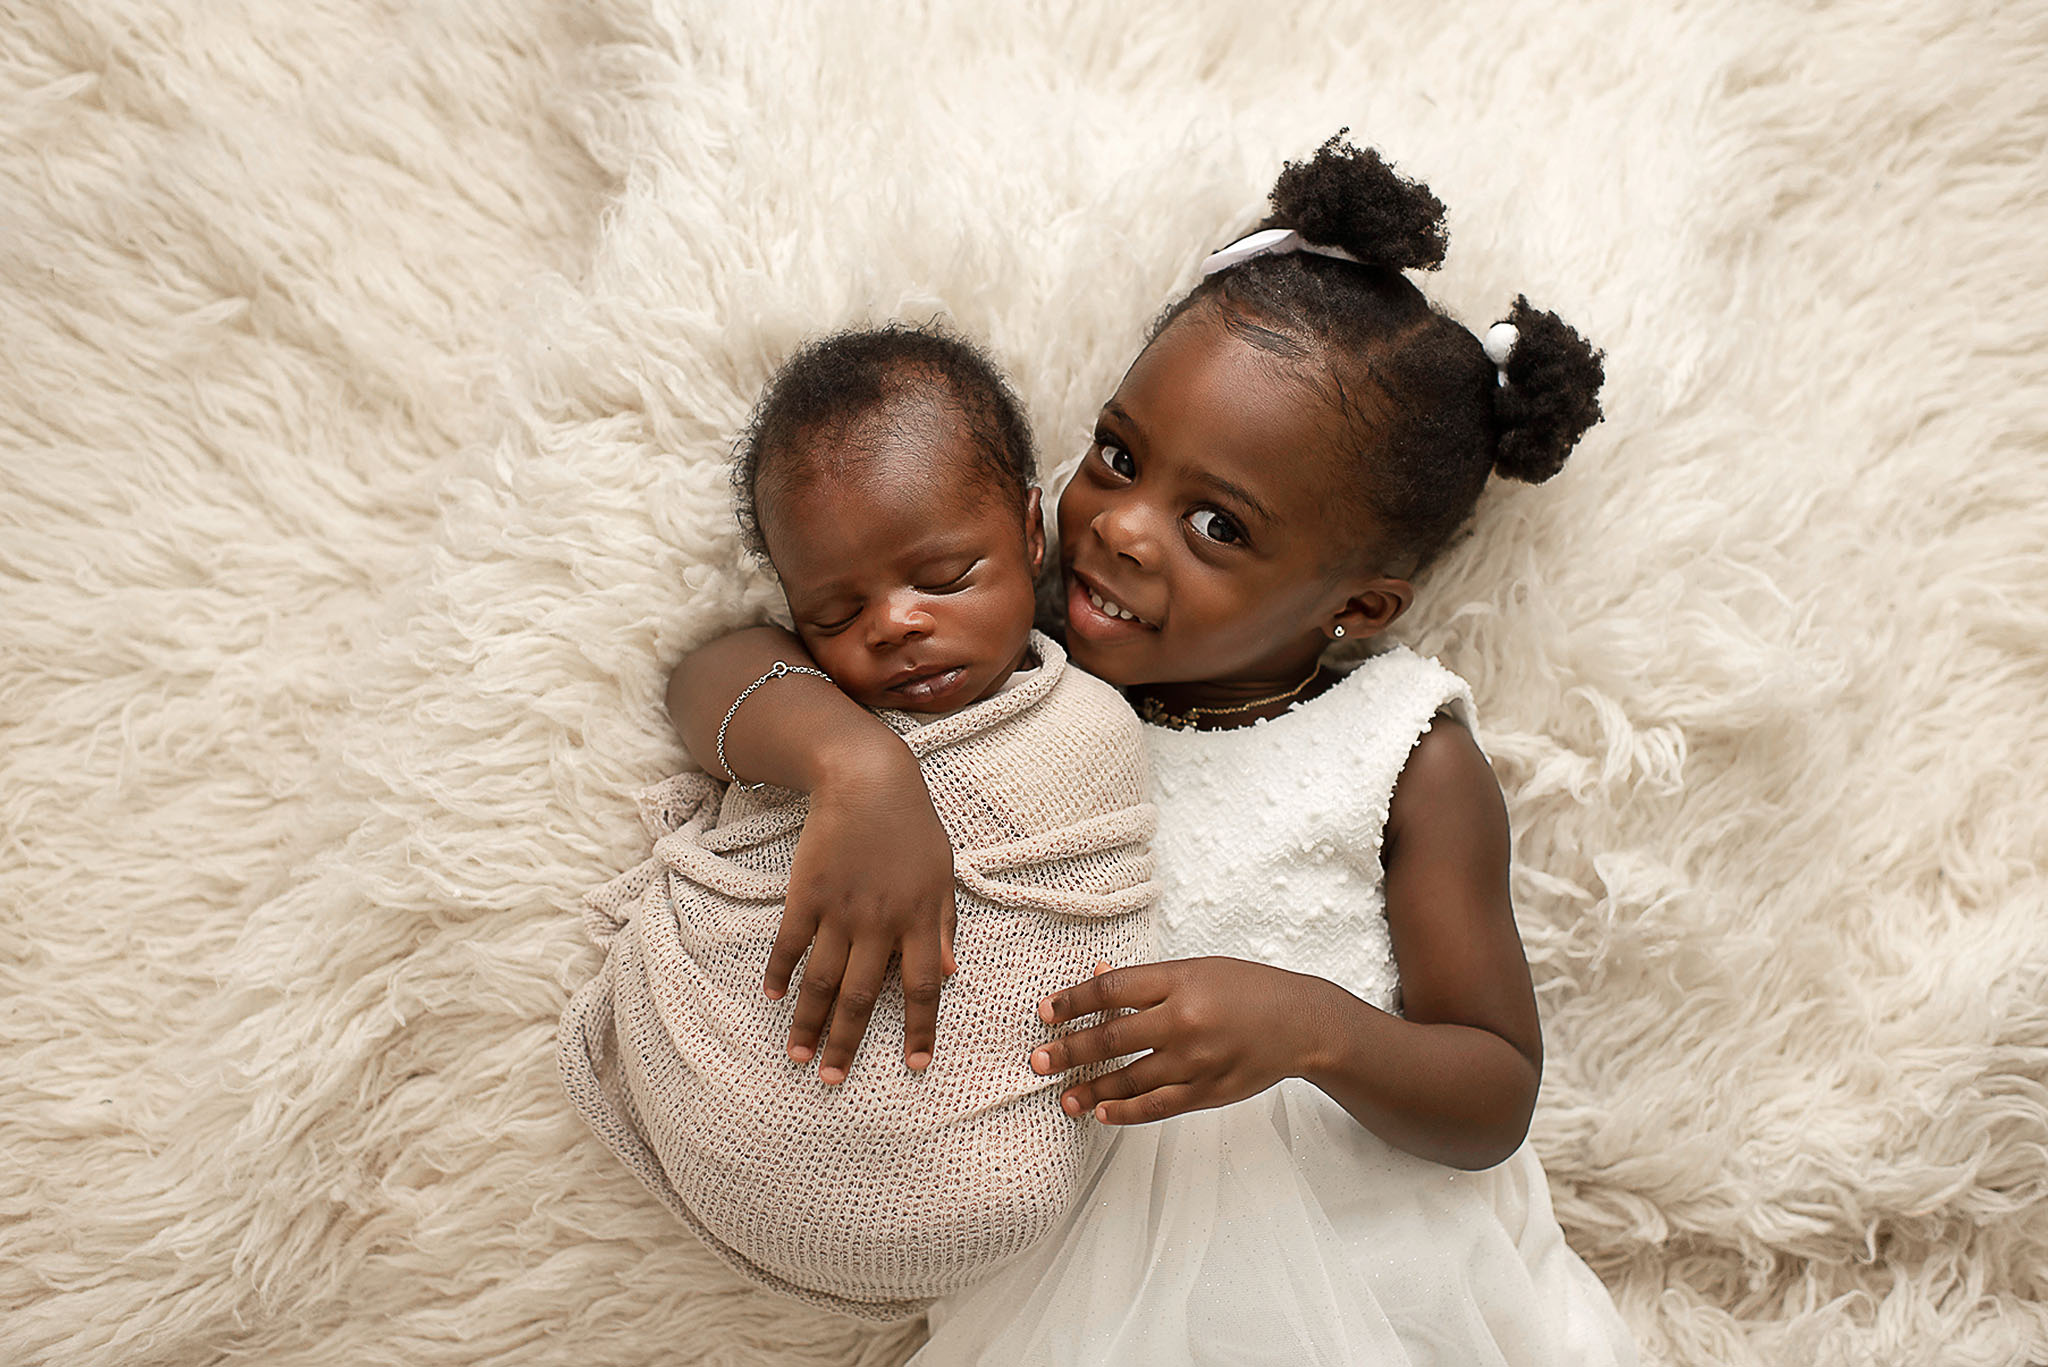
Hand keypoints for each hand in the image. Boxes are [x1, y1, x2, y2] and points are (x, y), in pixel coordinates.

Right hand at [770, 744, 957, 1083]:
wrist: (867, 779)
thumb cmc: (912, 827)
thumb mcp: (942, 875)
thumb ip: (944, 926)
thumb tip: (952, 974)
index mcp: (919, 919)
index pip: (923, 987)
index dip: (919, 1029)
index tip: (915, 1065)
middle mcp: (879, 922)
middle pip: (860, 996)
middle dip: (846, 1044)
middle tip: (832, 1081)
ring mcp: (839, 909)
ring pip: (821, 981)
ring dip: (808, 1023)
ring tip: (798, 1056)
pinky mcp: (806, 894)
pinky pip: (790, 944)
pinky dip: (779, 974)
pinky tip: (773, 997)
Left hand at [1028, 956, 1318, 1124]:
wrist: (1301, 1023)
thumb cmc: (1246, 989)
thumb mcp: (1197, 970)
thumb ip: (1147, 981)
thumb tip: (1097, 980)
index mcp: (1179, 981)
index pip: (1111, 991)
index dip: (1072, 1001)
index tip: (1046, 1012)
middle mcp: (1184, 1020)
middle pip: (1111, 1038)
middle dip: (1068, 1051)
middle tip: (1038, 1061)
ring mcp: (1196, 1060)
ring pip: (1129, 1079)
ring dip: (1089, 1090)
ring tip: (1062, 1097)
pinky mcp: (1208, 1091)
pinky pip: (1157, 1107)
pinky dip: (1126, 1112)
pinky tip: (1101, 1113)